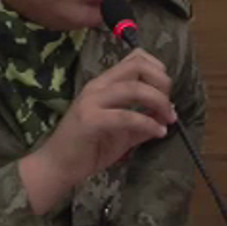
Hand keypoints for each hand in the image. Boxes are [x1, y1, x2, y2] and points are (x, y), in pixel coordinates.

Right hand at [19, 48, 175, 213]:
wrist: (58, 166)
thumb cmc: (87, 148)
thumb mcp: (123, 132)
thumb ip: (144, 121)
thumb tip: (169, 114)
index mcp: (104, 84)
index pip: (135, 58)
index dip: (158, 70)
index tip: (167, 92)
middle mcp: (98, 86)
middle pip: (138, 66)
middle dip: (162, 83)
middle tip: (169, 106)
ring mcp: (92, 101)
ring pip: (134, 88)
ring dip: (158, 102)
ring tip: (168, 119)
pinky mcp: (90, 120)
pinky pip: (126, 116)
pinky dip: (148, 123)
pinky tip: (158, 132)